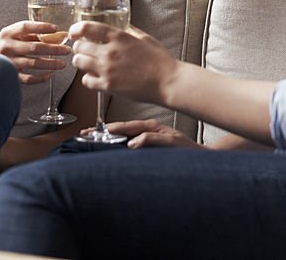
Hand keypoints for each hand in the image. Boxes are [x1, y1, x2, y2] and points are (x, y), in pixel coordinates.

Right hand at [0, 21, 70, 84]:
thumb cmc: (1, 46)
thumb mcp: (11, 35)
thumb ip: (29, 34)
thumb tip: (55, 35)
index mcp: (8, 33)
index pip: (26, 27)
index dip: (41, 27)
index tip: (56, 28)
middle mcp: (7, 46)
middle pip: (34, 47)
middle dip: (54, 49)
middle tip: (67, 50)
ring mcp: (8, 62)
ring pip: (33, 63)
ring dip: (50, 63)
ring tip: (63, 64)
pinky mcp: (9, 75)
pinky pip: (28, 79)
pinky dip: (41, 77)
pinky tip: (50, 75)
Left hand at [69, 23, 177, 103]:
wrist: (168, 82)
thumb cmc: (160, 60)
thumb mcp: (145, 38)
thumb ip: (129, 30)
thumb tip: (120, 25)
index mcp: (119, 37)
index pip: (87, 28)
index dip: (76, 29)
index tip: (74, 32)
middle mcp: (110, 52)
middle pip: (78, 46)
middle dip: (79, 47)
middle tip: (83, 49)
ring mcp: (107, 70)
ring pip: (78, 62)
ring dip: (81, 61)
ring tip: (88, 62)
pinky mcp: (108, 86)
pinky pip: (86, 80)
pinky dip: (88, 78)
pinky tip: (95, 76)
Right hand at [86, 119, 203, 149]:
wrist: (199, 158)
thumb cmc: (188, 150)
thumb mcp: (171, 143)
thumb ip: (152, 140)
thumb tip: (132, 143)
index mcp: (152, 127)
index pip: (126, 127)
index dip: (109, 129)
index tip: (95, 131)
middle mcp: (148, 130)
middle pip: (121, 128)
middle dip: (103, 130)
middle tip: (86, 132)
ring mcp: (148, 136)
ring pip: (124, 134)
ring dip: (107, 136)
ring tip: (92, 137)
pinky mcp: (149, 144)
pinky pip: (129, 141)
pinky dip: (116, 141)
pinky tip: (108, 145)